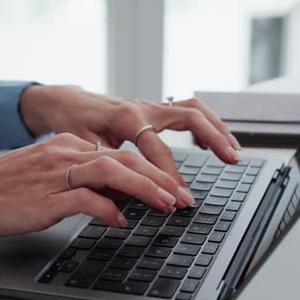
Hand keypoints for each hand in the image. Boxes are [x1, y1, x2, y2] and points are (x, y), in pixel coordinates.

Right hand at [0, 133, 194, 236]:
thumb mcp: (47, 178)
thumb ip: (82, 183)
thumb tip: (117, 200)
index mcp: (67, 145)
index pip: (119, 153)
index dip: (151, 170)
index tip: (172, 186)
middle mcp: (65, 152)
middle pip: (125, 159)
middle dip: (160, 177)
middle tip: (183, 196)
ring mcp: (56, 171)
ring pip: (113, 171)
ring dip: (145, 189)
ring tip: (167, 204)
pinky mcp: (45, 195)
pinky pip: (85, 199)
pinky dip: (108, 209)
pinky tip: (121, 221)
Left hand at [19, 85, 241, 183]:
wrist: (66, 101)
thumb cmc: (72, 122)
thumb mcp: (82, 146)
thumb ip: (104, 166)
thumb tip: (123, 194)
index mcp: (126, 116)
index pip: (158, 148)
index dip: (171, 175)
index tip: (181, 198)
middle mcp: (143, 107)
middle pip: (190, 117)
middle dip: (215, 138)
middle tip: (231, 160)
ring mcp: (151, 106)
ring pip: (195, 109)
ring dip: (217, 128)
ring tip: (233, 150)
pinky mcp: (154, 109)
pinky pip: (188, 111)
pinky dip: (206, 125)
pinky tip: (213, 144)